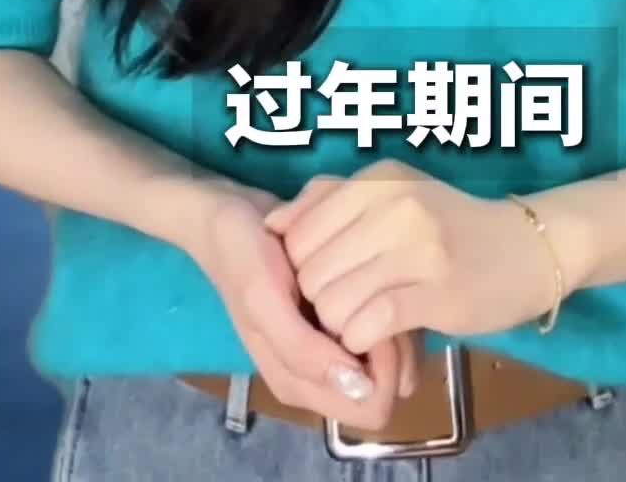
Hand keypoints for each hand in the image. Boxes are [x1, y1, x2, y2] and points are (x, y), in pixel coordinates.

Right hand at [186, 185, 423, 431]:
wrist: (231, 218)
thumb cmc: (243, 257)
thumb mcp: (262, 300)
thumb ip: (301, 349)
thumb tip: (357, 388)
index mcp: (301, 384)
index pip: (371, 407)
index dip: (382, 370)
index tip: (375, 322)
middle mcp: (322, 375)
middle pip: (389, 386)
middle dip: (394, 346)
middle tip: (381, 295)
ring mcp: (334, 347)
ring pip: (394, 356)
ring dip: (394, 320)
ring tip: (376, 278)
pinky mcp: (343, 318)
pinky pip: (386, 324)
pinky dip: (388, 302)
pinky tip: (375, 271)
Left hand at [263, 158, 554, 357]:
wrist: (528, 248)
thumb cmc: (451, 226)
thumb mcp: (393, 194)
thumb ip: (331, 200)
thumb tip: (272, 224)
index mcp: (377, 181)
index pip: (298, 231)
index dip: (298, 268)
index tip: (323, 281)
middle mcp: (394, 206)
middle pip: (310, 271)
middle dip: (317, 302)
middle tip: (343, 308)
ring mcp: (418, 248)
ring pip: (334, 302)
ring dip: (339, 326)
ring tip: (361, 322)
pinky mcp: (438, 292)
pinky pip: (369, 324)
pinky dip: (362, 339)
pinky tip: (376, 335)